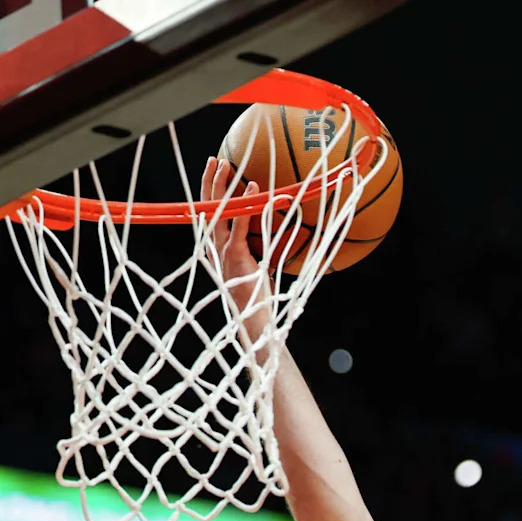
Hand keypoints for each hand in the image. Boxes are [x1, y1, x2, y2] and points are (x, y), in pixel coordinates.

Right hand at [200, 157, 265, 325]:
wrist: (253, 318)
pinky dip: (245, 205)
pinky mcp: (236, 256)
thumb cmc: (255, 295)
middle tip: (214, 160)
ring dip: (222, 186)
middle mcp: (214, 248)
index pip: (209, 214)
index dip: (209, 191)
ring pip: (218, 211)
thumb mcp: (255, 266)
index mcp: (216, 249)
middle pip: (207, 207)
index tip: (213, 171)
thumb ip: (257, 248)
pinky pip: (240, 224)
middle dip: (209, 181)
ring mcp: (223, 251)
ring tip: (226, 165)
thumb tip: (271, 233)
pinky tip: (252, 188)